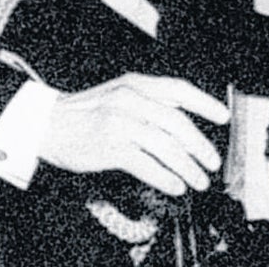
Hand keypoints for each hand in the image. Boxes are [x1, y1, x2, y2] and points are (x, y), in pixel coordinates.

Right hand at [37, 73, 229, 196]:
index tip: (223, 116)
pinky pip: (147, 165)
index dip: (204, 103)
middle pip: (177, 123)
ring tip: (199, 181)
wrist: (45, 124)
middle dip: (200, 146)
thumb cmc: (84, 113)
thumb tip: (185, 123)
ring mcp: (120, 122)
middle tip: (212, 162)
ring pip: (166, 146)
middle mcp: (130, 99)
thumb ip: (149, 102)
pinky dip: (166, 177)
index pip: (178, 89)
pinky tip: (175, 185)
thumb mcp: (118, 95)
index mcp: (135, 84)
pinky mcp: (110, 146)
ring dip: (188, 167)